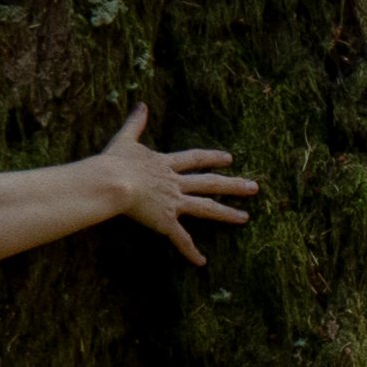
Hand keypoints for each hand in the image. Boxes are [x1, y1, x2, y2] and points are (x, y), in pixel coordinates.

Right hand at [97, 103, 255, 263]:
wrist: (111, 181)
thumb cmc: (114, 162)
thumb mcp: (125, 139)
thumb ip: (136, 123)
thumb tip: (141, 105)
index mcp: (165, 164)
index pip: (195, 159)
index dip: (212, 158)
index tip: (230, 158)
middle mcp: (175, 183)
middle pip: (210, 183)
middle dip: (233, 185)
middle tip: (255, 187)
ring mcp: (173, 202)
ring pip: (206, 208)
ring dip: (226, 213)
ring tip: (245, 218)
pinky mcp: (165, 221)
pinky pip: (181, 239)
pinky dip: (190, 251)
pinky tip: (201, 262)